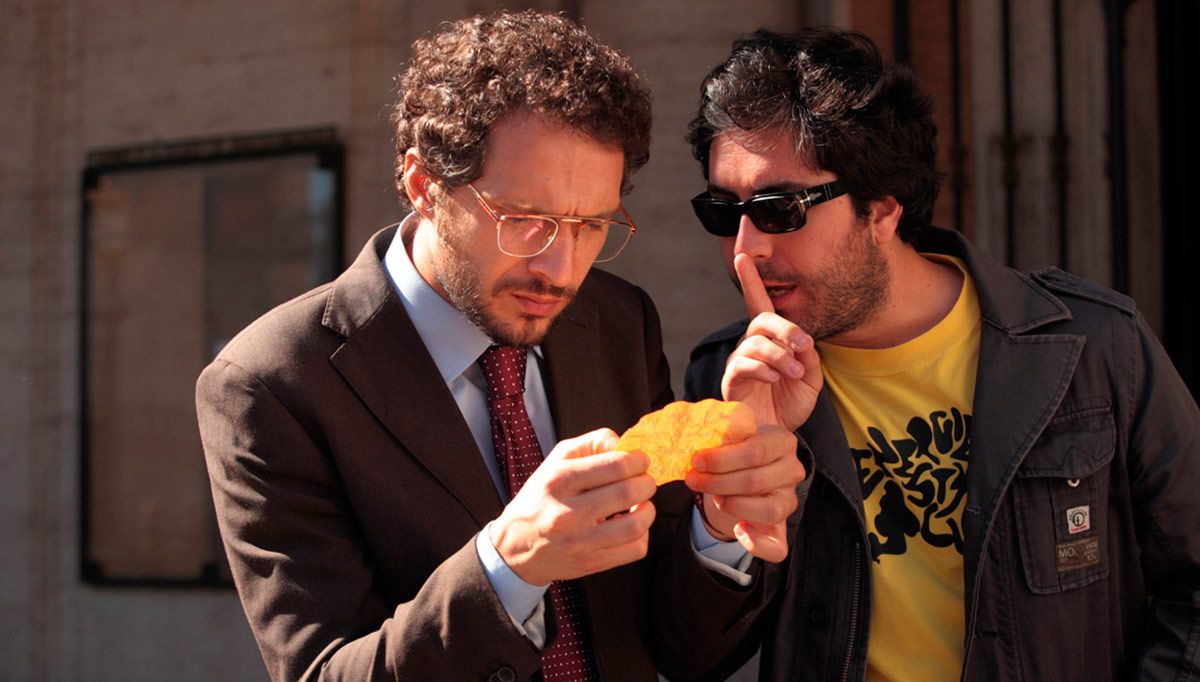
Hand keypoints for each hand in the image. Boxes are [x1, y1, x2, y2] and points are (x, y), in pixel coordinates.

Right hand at [490, 428, 656, 585]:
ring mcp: (579, 542)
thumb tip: (627, 445)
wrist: (516, 545)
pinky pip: (634, 549)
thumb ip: (592, 443)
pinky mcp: (590, 564)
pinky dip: (642, 535)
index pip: (616, 465)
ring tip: (641, 504)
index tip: (641, 461)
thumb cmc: (543, 496)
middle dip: (647, 483)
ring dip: (648, 510)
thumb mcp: (557, 460)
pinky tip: (630, 525)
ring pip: (636, 525)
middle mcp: (567, 512)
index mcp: (559, 480)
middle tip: (644, 481)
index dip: (639, 461)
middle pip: (629, 493)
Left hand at [686, 424, 803, 562]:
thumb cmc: (731, 455)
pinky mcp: (780, 529)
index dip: (722, 458)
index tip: (696, 461)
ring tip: (714, 498)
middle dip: (717, 482)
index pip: (756, 451)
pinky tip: (738, 530)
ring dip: (734, 505)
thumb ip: (722, 438)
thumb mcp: (730, 439)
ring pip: (768, 510)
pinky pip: (776, 546)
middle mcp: (791, 471)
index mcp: (782, 442)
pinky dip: (756, 543)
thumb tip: (698, 446)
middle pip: (755, 480)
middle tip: (693, 479)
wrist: (733, 478)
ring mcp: (788, 501)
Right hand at [722, 253, 822, 431]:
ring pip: (755, 342)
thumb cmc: (790, 405)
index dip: (750, 280)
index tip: (742, 256)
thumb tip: (802, 339)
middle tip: (803, 344)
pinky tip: (775, 378)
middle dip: (785, 327)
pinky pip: (744, 365)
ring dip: (779, 354)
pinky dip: (764, 369)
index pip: (759, 304)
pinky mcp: (732, 381)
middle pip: (761, 319)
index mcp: (770, 340)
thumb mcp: (811, 379)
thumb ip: (809, 357)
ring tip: (793, 372)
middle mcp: (751, 345)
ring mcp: (739, 362)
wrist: (777, 435)